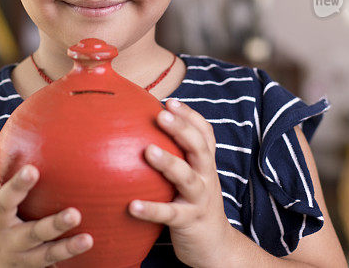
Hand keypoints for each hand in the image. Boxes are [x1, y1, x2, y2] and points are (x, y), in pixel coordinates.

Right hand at [0, 141, 92, 267]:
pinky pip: (51, 255)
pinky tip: (88, 239)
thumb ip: (10, 171)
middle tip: (32, 170)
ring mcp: (13, 245)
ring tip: (75, 214)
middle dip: (16, 187)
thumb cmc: (4, 218)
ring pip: (33, 234)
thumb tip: (35, 127)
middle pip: (3, 205)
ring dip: (54, 224)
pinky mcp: (30, 262)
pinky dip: (69, 248)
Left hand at [128, 98, 232, 267]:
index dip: (190, 116)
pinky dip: (151, 209)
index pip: (204, 133)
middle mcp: (206, 177)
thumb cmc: (195, 203)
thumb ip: (178, 155)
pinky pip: (169, 214)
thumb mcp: (194, 176)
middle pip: (199, 148)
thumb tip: (139, 130)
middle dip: (182, 129)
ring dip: (169, 163)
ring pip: (186, 177)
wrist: (216, 246)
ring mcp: (199, 199)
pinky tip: (132, 205)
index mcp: (206, 163)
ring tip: (148, 150)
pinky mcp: (188, 222)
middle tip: (161, 115)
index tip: (170, 101)